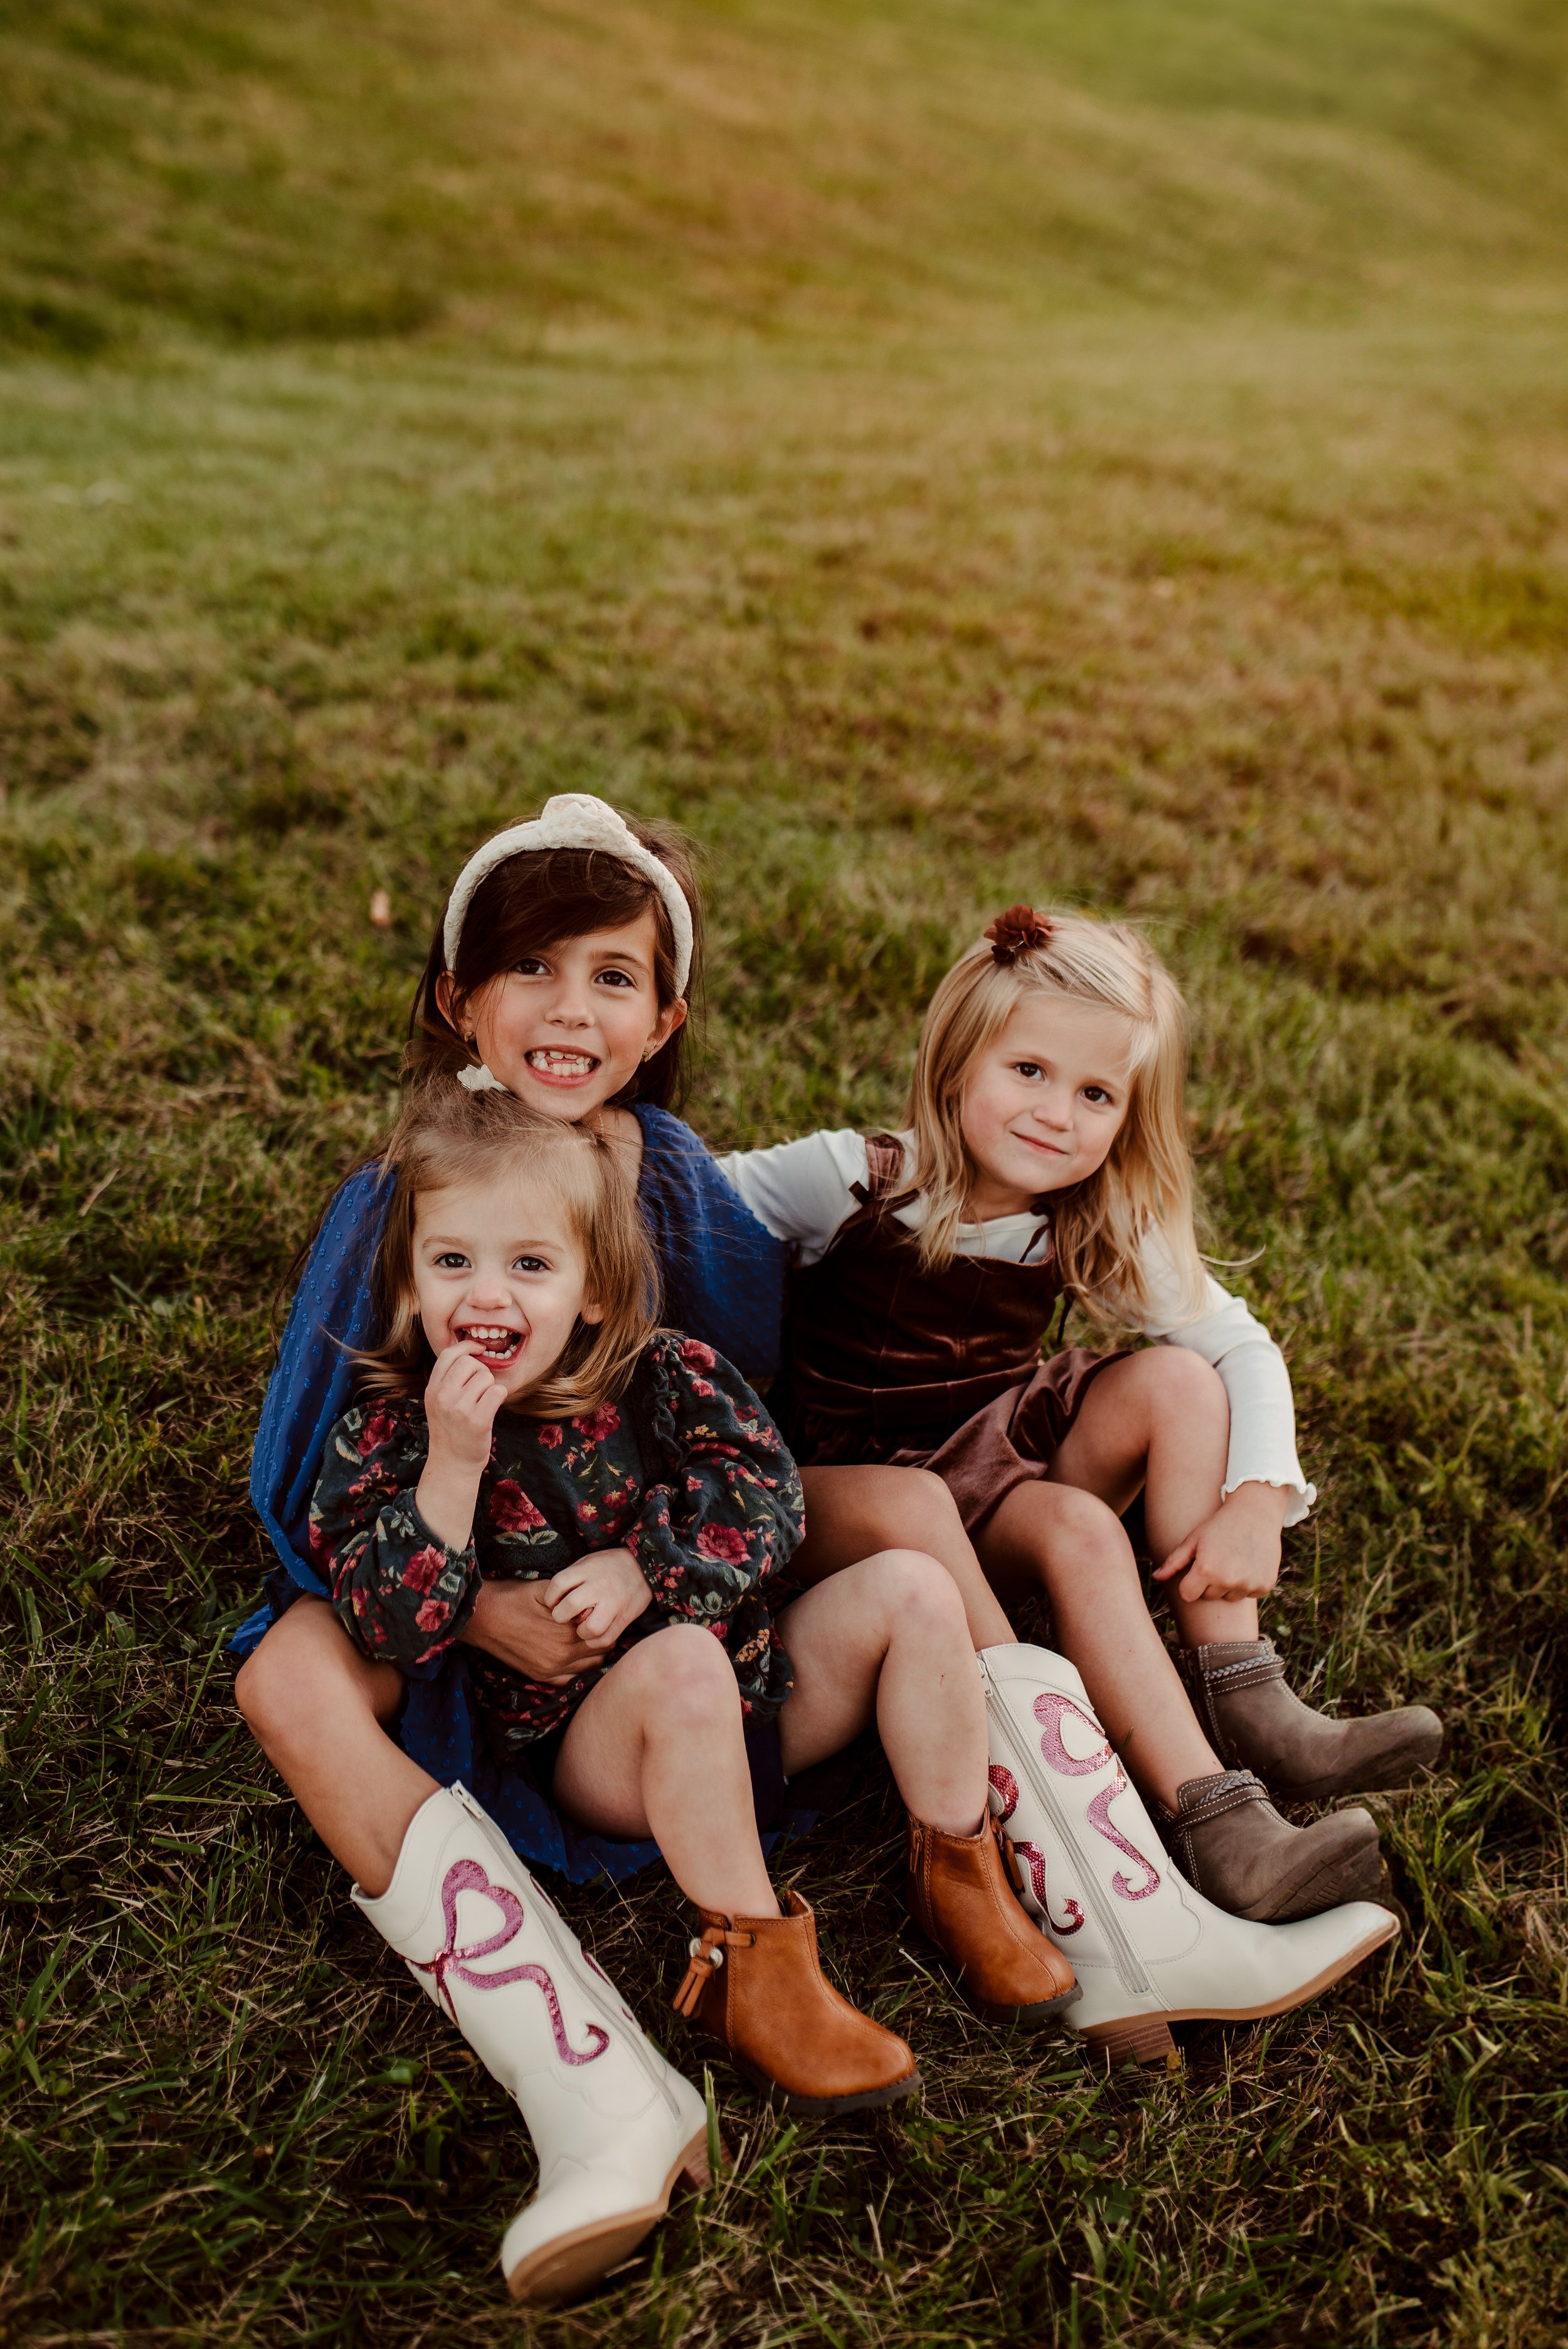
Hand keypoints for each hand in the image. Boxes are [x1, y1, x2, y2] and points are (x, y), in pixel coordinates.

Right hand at [417, 1344, 506, 1548]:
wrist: (452, 1464)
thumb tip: (472, 1351)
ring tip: (482, 1404)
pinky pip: (498, 1391)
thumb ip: (448, 1379)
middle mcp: (443, 1396)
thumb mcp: (438, 1403)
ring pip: (487, 1377)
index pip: (449, 1354)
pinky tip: (491, 1410)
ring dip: (490, 1388)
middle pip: (471, 1363)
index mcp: (432, 1389)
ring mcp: (459, 1408)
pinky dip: (499, 1398)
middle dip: (482, 1372)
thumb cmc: (450, 1430)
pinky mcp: (478, 1420)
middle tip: (480, 1390)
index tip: (479, 1348)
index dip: (467, 1346)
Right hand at [462, 1580, 607, 1684]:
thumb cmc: (512, 1598)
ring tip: (590, 1639)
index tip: (606, 1613)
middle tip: (603, 1625)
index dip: (607, 1622)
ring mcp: (550, 1669)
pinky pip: (570, 1679)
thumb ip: (572, 1599)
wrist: (481, 1618)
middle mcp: (562, 1656)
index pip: (603, 1633)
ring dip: (593, 1655)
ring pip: (589, 1668)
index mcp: (566, 1633)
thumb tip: (593, 1602)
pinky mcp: (539, 1676)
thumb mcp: (545, 1590)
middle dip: (603, 1639)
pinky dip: (578, 1669)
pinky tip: (576, 1656)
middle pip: (600, 1652)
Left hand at [544, 1546, 652, 1650]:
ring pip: (591, 1628)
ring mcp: (615, 1602)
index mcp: (588, 1570)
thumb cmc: (609, 1565)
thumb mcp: (588, 1562)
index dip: (549, 1597)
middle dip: (561, 1615)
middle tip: (564, 1616)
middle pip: (571, 1605)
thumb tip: (553, 1599)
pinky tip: (593, 1635)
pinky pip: (607, 1638)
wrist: (644, 1565)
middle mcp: (600, 1586)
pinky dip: (595, 1642)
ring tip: (581, 1627)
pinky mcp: (626, 1616)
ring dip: (581, 1632)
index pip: (558, 1584)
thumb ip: (572, 1578)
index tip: (552, 1602)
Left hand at [1152, 1482, 1289, 1606]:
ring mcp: (1248, 1584)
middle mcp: (1228, 1581)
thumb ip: (1174, 1561)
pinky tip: (1248, 1563)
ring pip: (1229, 1597)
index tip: (1196, 1570)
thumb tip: (1156, 1578)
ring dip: (1229, 1584)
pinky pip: (1248, 1594)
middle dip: (1209, 1583)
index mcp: (1206, 1570)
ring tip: (1234, 1560)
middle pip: (1208, 1596)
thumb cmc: (1219, 1524)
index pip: (1188, 1595)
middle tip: (1217, 1559)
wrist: (1255, 1513)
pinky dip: (1247, 1582)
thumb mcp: (1194, 1539)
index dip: (1189, 1583)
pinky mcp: (1264, 1585)